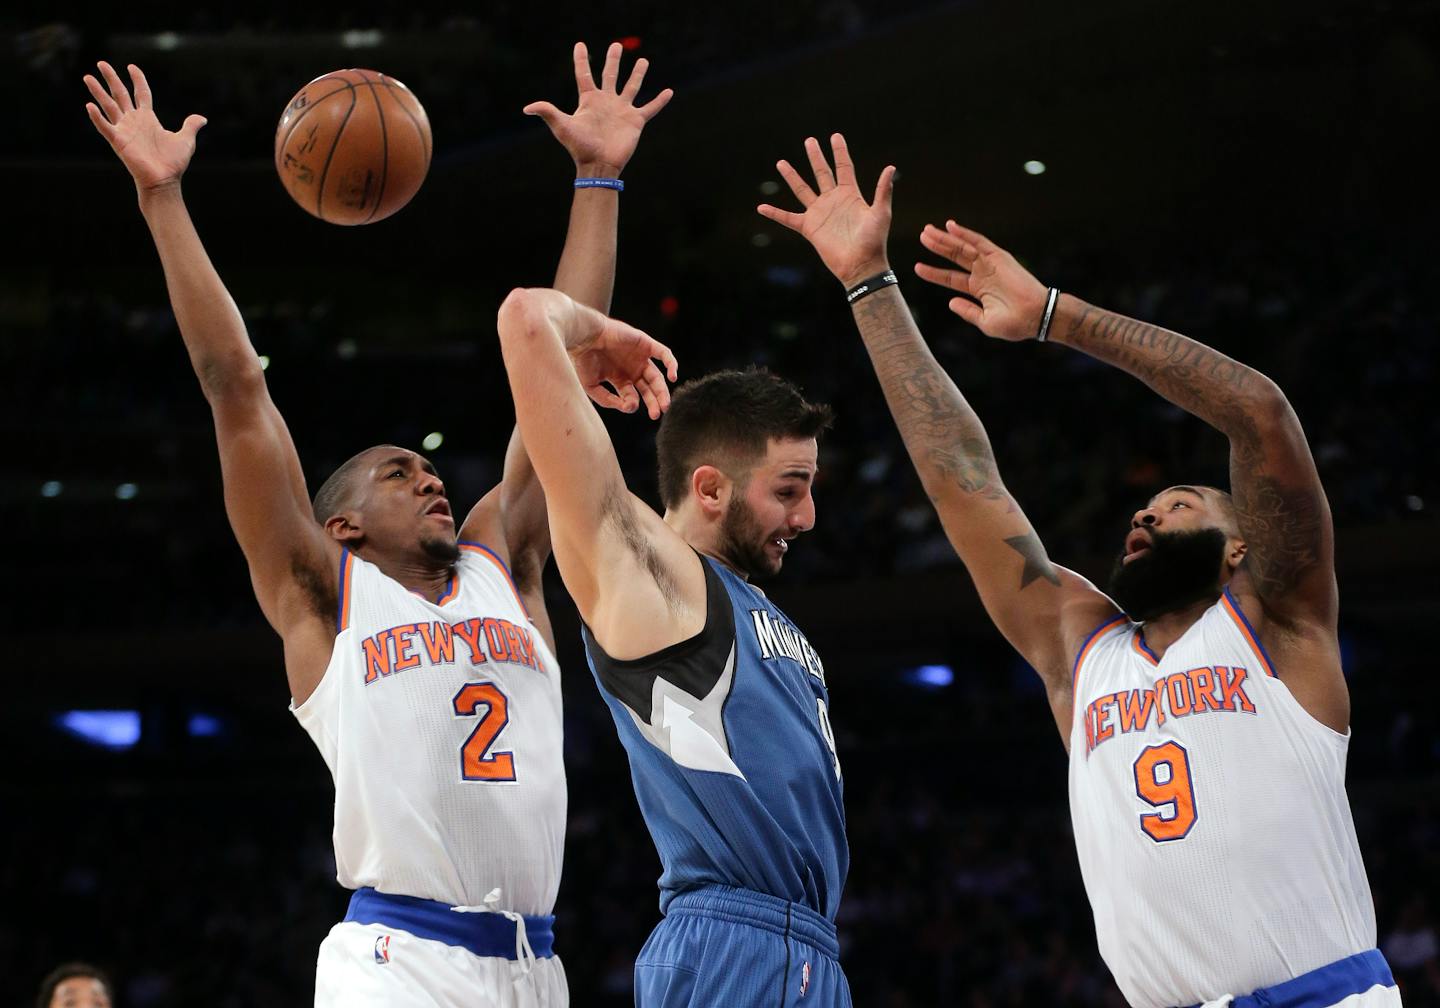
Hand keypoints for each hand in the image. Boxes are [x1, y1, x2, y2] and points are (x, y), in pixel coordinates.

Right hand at [84, 61, 205, 191]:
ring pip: (108, 105)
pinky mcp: (118, 141)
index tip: (131, 67)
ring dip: (98, 92)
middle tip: (101, 63)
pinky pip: (105, 127)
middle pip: (120, 94)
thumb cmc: (173, 163)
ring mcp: (124, 130)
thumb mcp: (186, 140)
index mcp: (148, 118)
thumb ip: (191, 126)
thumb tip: (202, 118)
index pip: (141, 93)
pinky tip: (89, 106)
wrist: (165, 180)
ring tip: (87, 77)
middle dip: (111, 78)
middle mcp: (134, 121)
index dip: (137, 79)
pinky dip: (97, 117)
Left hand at [523, 42, 672, 176]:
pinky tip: (669, 92)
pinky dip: (660, 101)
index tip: (580, 45)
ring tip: (643, 61)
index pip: (584, 74)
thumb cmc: (579, 147)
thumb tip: (526, 107)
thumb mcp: (562, 126)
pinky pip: (650, 108)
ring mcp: (622, 110)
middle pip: (610, 75)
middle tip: (616, 46)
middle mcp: (606, 102)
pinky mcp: (635, 121)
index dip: (580, 59)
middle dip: (613, 60)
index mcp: (589, 100)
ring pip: (632, 87)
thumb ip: (548, 112)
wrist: (598, 165)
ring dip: (637, 74)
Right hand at [565, 302, 679, 419]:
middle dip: (654, 402)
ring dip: (662, 391)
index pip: (632, 395)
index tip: (628, 407)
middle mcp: (632, 368)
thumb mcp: (591, 386)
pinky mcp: (645, 343)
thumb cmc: (583, 359)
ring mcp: (639, 356)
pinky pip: (663, 353)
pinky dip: (671, 364)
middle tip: (656, 415)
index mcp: (620, 378)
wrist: (584, 336)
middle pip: (649, 389)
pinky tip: (672, 377)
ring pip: (657, 376)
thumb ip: (606, 400)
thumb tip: (628, 408)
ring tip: (664, 404)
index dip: (632, 404)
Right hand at [757, 133, 895, 288]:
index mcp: (850, 194)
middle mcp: (833, 201)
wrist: (860, 265)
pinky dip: (774, 213)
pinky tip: (762, 207)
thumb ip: (883, 191)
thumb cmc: (874, 241)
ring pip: (802, 190)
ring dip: (792, 176)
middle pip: (822, 173)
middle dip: (815, 157)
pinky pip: (788, 218)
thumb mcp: (881, 213)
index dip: (840, 152)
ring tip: (781, 162)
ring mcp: (819, 213)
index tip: (835, 136)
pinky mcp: (809, 228)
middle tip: (809, 140)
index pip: (844, 167)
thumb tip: (891, 167)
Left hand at [915, 222, 1048, 340]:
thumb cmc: (1014, 324)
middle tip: (922, 236)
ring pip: (963, 248)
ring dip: (946, 239)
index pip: (950, 278)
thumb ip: (967, 311)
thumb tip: (950, 302)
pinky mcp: (999, 257)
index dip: (933, 273)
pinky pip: (979, 242)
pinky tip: (950, 227)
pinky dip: (965, 234)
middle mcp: (982, 274)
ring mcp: (990, 264)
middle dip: (938, 247)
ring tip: (927, 231)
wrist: (1035, 317)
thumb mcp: (984, 321)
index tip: (917, 267)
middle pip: (954, 257)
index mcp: (978, 289)